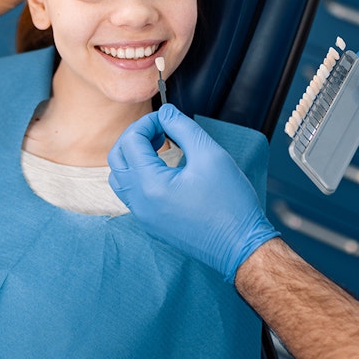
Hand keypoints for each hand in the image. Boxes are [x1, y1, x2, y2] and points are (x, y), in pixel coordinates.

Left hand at [108, 104, 278, 282]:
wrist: (241, 246)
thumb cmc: (231, 203)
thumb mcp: (210, 154)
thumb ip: (182, 127)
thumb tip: (165, 112)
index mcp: (150, 185)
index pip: (130, 141)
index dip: (148, 123)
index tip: (168, 120)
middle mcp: (140, 203)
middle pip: (117, 158)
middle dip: (136, 137)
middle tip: (161, 130)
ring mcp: (143, 216)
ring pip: (120, 177)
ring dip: (133, 156)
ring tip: (159, 147)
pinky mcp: (151, 224)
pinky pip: (131, 193)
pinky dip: (138, 174)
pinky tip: (163, 168)